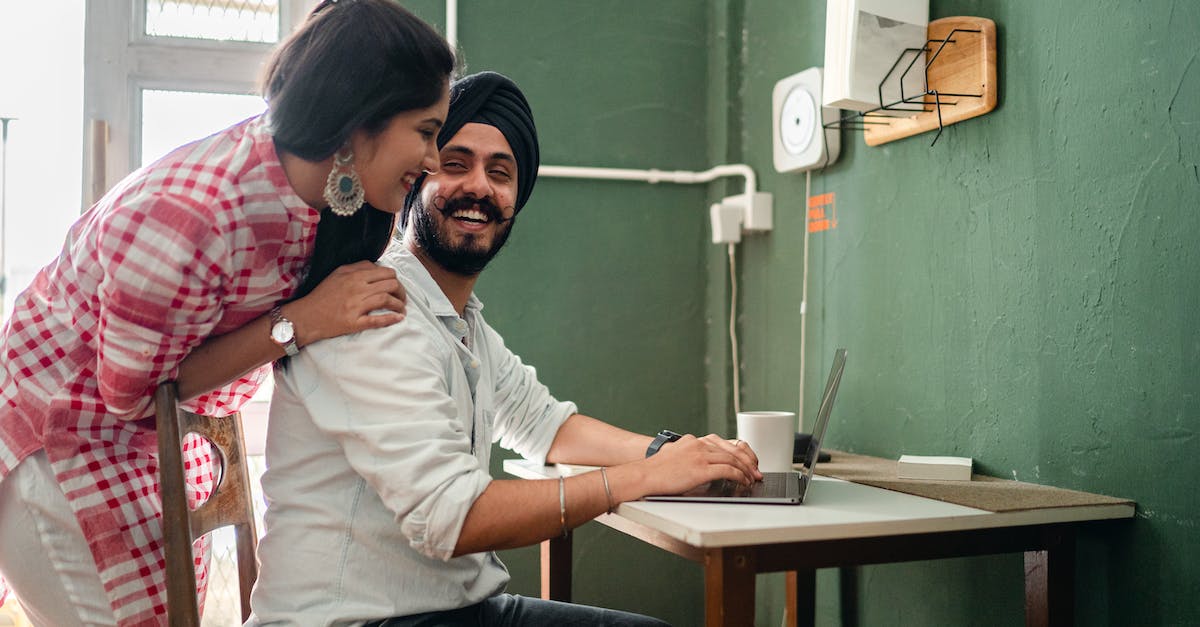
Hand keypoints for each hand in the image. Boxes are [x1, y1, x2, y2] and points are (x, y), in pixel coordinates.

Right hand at [285, 261, 406, 344]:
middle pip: (391, 285)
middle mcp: (356, 288)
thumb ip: (358, 268)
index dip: (396, 280)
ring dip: (399, 305)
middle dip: (401, 292)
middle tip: (402, 299)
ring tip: (402, 309)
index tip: (397, 287)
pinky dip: (391, 319)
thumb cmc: (322, 295)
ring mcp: (355, 305)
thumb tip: (377, 268)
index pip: (386, 273)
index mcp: (354, 275)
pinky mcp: (353, 322)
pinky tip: (399, 318)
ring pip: (386, 300)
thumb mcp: (338, 274)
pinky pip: (377, 320)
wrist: (306, 316)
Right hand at [638, 433, 761, 495]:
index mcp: (693, 441)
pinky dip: (739, 476)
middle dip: (747, 462)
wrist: (643, 476)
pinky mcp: (700, 468)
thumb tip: (706, 470)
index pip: (723, 443)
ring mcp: (700, 455)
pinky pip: (727, 470)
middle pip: (731, 450)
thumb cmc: (656, 472)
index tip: (747, 462)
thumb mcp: (675, 458)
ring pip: (732, 459)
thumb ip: (691, 458)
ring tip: (751, 479)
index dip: (739, 453)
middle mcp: (698, 444)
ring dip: (746, 470)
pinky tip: (743, 482)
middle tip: (756, 472)